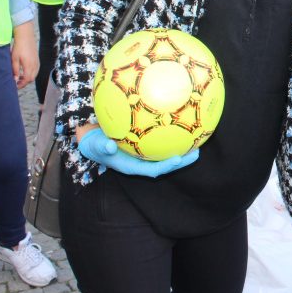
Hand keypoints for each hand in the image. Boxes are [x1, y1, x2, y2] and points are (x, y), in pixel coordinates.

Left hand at [10, 23, 38, 88]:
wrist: (25, 35)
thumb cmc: (18, 46)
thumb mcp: (14, 58)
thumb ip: (15, 70)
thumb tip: (15, 79)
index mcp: (29, 65)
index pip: (27, 80)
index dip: (21, 85)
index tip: (15, 86)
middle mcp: (35, 65)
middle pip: (31, 78)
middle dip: (24, 82)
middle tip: (16, 83)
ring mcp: (37, 62)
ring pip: (34, 74)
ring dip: (28, 78)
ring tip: (20, 77)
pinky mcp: (37, 59)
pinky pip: (36, 70)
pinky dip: (31, 73)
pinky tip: (25, 71)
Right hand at [78, 128, 199, 176]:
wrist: (94, 140)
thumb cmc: (95, 144)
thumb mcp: (95, 145)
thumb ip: (103, 146)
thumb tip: (111, 147)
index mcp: (132, 166)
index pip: (153, 170)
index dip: (166, 166)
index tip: (178, 160)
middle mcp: (141, 161)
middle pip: (165, 164)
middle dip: (181, 160)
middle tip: (197, 153)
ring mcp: (144, 154)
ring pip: (165, 153)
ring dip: (181, 148)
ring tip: (197, 140)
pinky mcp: (145, 145)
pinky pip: (161, 141)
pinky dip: (171, 134)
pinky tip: (182, 122)